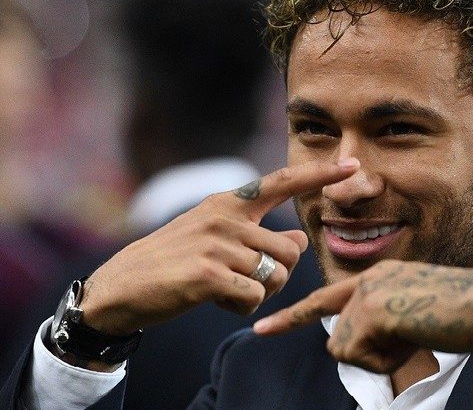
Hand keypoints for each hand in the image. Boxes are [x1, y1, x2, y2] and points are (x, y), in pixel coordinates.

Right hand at [77, 158, 360, 335]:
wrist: (121, 286)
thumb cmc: (175, 262)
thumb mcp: (214, 236)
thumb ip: (257, 235)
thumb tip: (298, 241)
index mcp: (228, 203)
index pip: (281, 183)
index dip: (318, 176)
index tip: (352, 165)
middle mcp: (226, 217)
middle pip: (290, 251)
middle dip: (278, 274)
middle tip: (242, 279)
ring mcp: (217, 245)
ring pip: (275, 277)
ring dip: (256, 293)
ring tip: (221, 288)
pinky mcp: (209, 275)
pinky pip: (255, 298)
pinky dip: (241, 308)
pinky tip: (213, 300)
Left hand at [254, 260, 472, 372]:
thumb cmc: (461, 314)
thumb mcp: (414, 313)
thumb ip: (383, 321)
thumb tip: (356, 344)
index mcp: (377, 277)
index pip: (326, 299)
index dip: (292, 317)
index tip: (261, 328)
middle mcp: (367, 278)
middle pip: (339, 339)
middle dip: (371, 354)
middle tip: (412, 336)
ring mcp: (367, 291)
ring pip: (348, 350)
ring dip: (381, 357)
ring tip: (415, 334)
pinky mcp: (372, 308)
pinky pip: (361, 354)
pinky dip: (386, 359)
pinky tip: (413, 337)